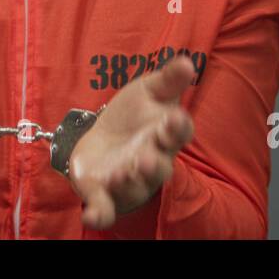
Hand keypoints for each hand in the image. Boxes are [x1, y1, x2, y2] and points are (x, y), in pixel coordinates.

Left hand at [67, 55, 196, 229]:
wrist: (104, 137)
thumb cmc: (134, 115)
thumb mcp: (149, 90)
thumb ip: (168, 79)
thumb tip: (187, 61)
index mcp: (164, 135)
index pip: (177, 133)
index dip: (177, 128)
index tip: (174, 118)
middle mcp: (150, 162)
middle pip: (159, 168)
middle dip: (154, 165)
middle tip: (148, 158)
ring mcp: (127, 180)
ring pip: (133, 187)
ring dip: (128, 183)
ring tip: (120, 174)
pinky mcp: (103, 194)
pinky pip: (105, 209)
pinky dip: (99, 214)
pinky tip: (91, 216)